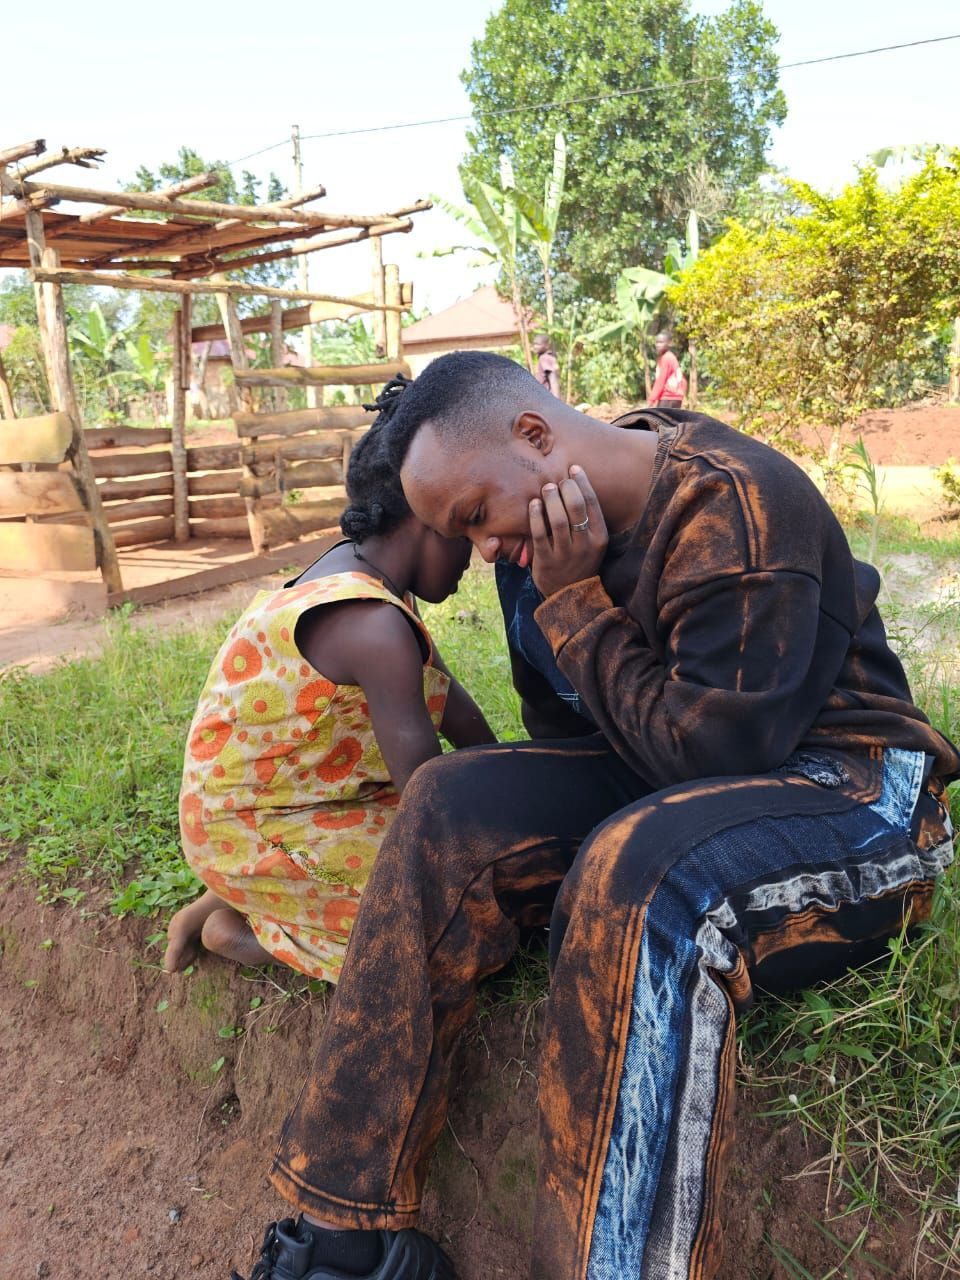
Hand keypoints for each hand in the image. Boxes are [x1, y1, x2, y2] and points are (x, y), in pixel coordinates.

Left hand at [529, 465, 607, 598]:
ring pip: (558, 519)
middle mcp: (585, 545)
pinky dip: (535, 516)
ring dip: (550, 499)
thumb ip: (587, 518)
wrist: (570, 596)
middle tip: (557, 480)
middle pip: (576, 507)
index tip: (573, 469)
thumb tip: (574, 481)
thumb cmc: (580, 560)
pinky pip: (539, 534)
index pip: (592, 503)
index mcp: (600, 537)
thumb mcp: (592, 541)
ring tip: (545, 488)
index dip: (582, 482)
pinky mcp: (546, 561)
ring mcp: (566, 554)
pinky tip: (533, 504)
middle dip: (565, 488)